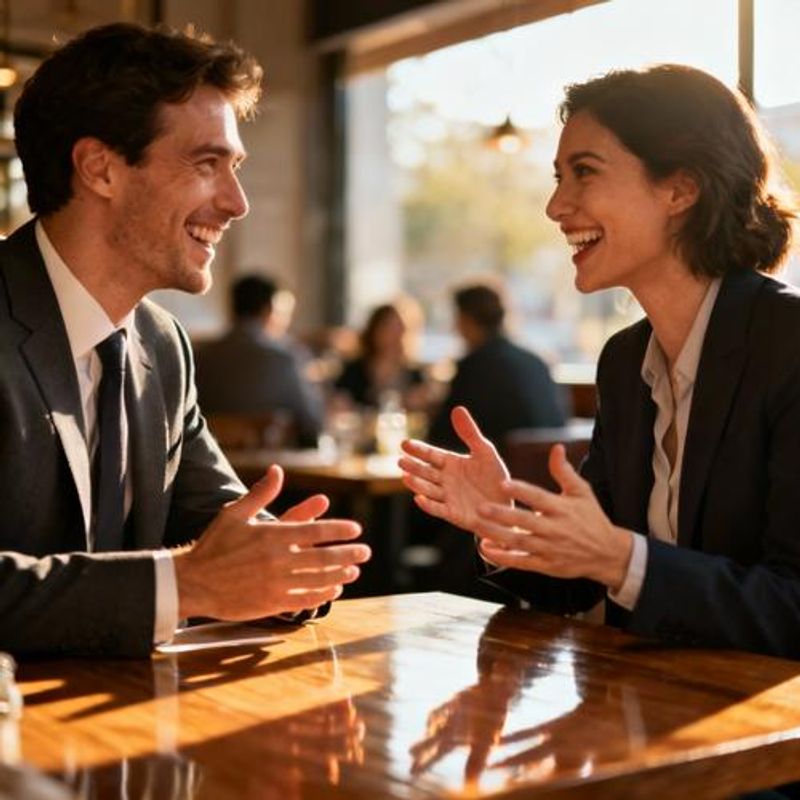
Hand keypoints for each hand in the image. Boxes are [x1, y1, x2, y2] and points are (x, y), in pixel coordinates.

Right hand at [174, 466, 370, 619]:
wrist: (193, 581)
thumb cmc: (215, 545)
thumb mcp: (235, 513)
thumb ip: (261, 493)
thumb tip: (277, 470)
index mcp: (272, 535)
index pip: (315, 531)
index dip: (339, 530)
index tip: (355, 530)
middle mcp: (278, 559)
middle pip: (323, 557)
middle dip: (348, 553)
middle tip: (365, 551)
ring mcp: (276, 583)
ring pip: (318, 579)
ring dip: (340, 574)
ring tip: (354, 570)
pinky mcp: (271, 603)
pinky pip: (304, 599)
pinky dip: (322, 594)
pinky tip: (333, 589)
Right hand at [398, 406, 509, 531]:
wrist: (508, 505)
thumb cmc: (495, 477)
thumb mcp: (485, 452)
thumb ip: (470, 433)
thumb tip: (457, 408)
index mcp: (451, 464)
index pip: (431, 455)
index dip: (419, 450)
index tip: (405, 444)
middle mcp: (445, 480)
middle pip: (426, 472)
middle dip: (413, 467)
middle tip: (401, 461)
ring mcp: (448, 497)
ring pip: (428, 489)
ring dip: (417, 484)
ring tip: (406, 477)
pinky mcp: (454, 514)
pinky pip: (439, 509)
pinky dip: (428, 505)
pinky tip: (418, 499)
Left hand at [475, 444, 631, 588]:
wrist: (608, 554)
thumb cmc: (591, 518)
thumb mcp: (582, 492)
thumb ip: (564, 471)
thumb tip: (556, 448)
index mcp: (562, 508)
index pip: (539, 498)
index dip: (521, 490)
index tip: (503, 483)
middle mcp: (555, 529)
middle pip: (525, 521)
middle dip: (502, 515)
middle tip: (481, 506)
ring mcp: (550, 549)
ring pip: (519, 542)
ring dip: (497, 535)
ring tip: (477, 526)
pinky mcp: (546, 565)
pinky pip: (521, 562)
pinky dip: (503, 557)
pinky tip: (486, 549)